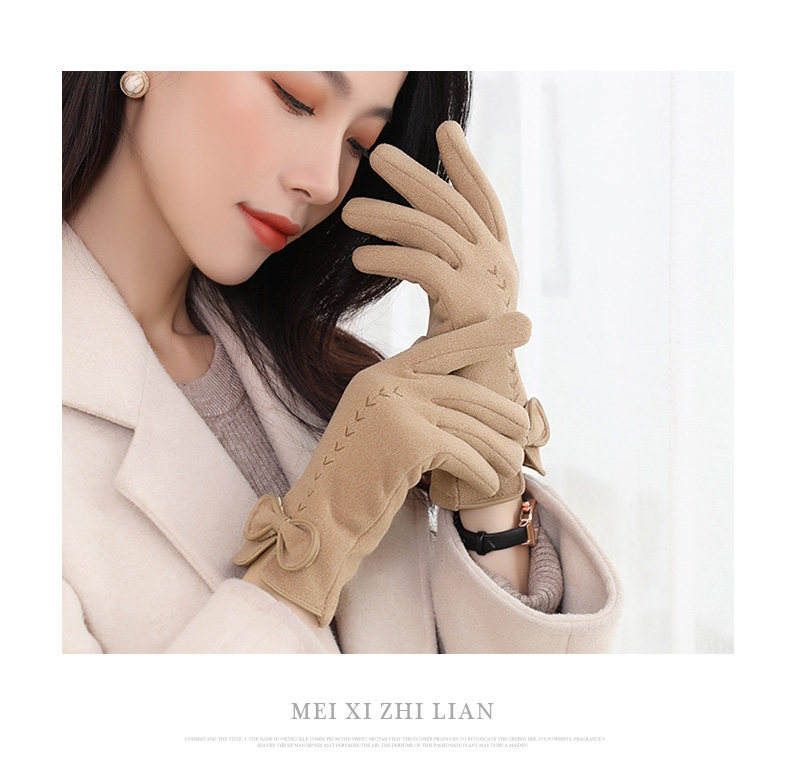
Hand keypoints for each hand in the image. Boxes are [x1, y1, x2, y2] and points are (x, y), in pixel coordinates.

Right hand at [234, 312, 533, 625]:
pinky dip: (481, 471)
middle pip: (461, 390)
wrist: (321, 521)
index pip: (439, 349)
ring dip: (496, 448)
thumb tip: (458, 393)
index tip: (522, 324)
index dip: (482, 339)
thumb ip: (409, 404)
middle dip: (499, 409)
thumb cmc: (356, 482)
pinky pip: (461, 452)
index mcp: (378, 376)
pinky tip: (490, 482)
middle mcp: (385, 383)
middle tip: (526, 426)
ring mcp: (396, 408)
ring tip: (514, 463)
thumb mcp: (379, 429)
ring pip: (467, 424)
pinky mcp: (408, 439)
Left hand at [341, 121, 548, 509]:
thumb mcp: (453, 315)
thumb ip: (443, 278)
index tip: (445, 131)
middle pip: (455, 205)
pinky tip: (358, 256)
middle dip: (418, 175)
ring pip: (433, 231)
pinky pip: (422, 265)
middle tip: (378, 153)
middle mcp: (500, 266)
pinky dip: (388, 256)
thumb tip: (418, 255)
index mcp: (499, 264)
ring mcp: (488, 282)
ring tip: (347, 213)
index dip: (465, 164)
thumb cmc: (461, 370)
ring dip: (387, 216)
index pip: (483, 201)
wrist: (482, 419)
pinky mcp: (468, 304)